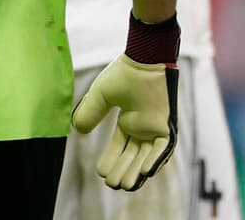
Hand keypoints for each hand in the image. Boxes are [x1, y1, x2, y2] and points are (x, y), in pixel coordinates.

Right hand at [71, 14, 179, 190]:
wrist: (144, 60)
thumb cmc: (124, 73)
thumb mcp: (101, 95)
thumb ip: (90, 111)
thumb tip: (77, 130)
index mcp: (129, 119)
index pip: (120, 145)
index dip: (111, 158)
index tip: (100, 171)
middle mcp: (142, 125)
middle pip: (132, 154)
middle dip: (122, 169)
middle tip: (112, 184)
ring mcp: (155, 126)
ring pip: (146, 156)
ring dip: (137, 171)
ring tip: (125, 185)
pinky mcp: (167, 125)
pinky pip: (163, 148)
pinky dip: (155, 161)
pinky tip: (144, 173)